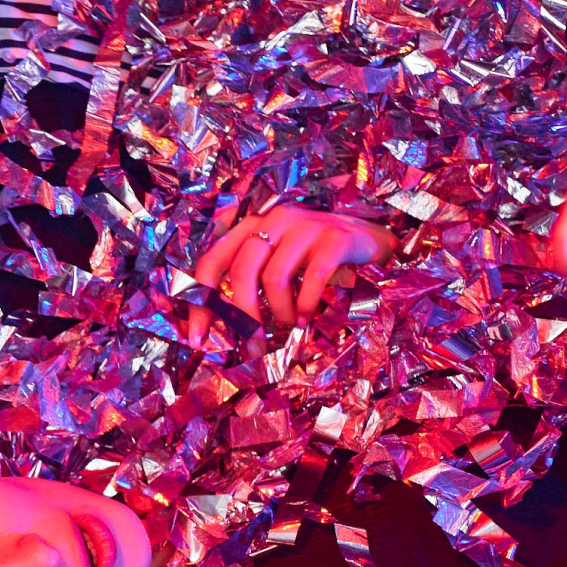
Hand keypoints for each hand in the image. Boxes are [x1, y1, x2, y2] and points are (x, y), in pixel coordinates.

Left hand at [190, 204, 395, 341]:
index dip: (200, 302)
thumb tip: (223, 329)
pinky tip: (307, 318)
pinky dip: (306, 304)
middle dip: (242, 317)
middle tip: (252, 346)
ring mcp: (306, 225)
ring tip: (290, 325)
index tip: (197, 339)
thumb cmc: (315, 259)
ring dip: (279, 312)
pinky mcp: (335, 237)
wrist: (370, 240)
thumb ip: (249, 285)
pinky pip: (313, 277)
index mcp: (252, 226)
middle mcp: (275, 219)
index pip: (212, 262)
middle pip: (241, 272)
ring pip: (274, 277)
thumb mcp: (277, 265)